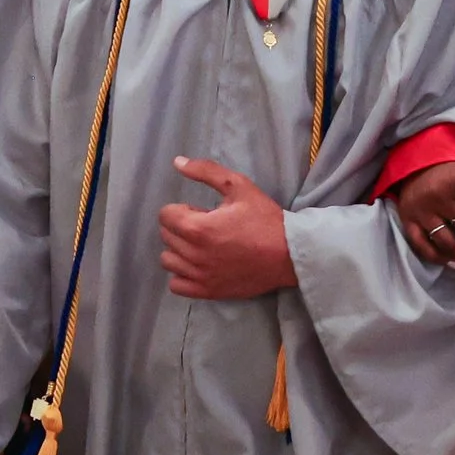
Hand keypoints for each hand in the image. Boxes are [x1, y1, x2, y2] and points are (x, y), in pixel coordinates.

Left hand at [158, 158, 295, 300]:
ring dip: (179, 250)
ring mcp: (200, 276)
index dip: (181, 208)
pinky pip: (176, 285)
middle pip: (166, 236)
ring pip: (168, 260)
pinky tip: (198, 265)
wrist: (289, 254)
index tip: (200, 211)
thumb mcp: (239, 186)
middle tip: (205, 225)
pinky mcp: (207, 292)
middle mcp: (194, 254)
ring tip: (200, 245)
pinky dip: (182, 274)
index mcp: (198, 227)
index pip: (165, 215)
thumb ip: (206, 171)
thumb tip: (177, 162)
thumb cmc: (265, 219)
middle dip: (181, 226)